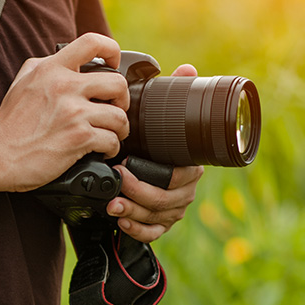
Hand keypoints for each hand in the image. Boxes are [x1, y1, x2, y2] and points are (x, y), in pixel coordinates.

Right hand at [0, 33, 130, 191]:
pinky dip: (111, 148)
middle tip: (114, 109)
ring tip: (109, 134)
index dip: (112, 50)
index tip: (114, 64)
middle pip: (118, 83)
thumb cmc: (8, 124)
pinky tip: (101, 150)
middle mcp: (64, 87)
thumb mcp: (22, 81)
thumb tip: (69, 61)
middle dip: (122, 100)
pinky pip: (112, 140)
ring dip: (119, 129)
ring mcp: (73, 113)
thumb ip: (46, 66)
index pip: (92, 42)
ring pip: (119, 116)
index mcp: (51, 69)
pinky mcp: (78, 138)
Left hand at [105, 64, 203, 242]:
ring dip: (134, 212)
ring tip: (113, 204)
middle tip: (117, 181)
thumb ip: (173, 94)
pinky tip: (122, 222)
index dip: (158, 175)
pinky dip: (137, 230)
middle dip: (139, 193)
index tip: (128, 164)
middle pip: (167, 200)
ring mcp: (173, 208)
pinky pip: (153, 234)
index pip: (182, 177)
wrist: (136, 160)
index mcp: (190, 165)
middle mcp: (185, 189)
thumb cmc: (150, 138)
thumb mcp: (158, 115)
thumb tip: (187, 70)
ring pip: (158, 217)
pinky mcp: (160, 224)